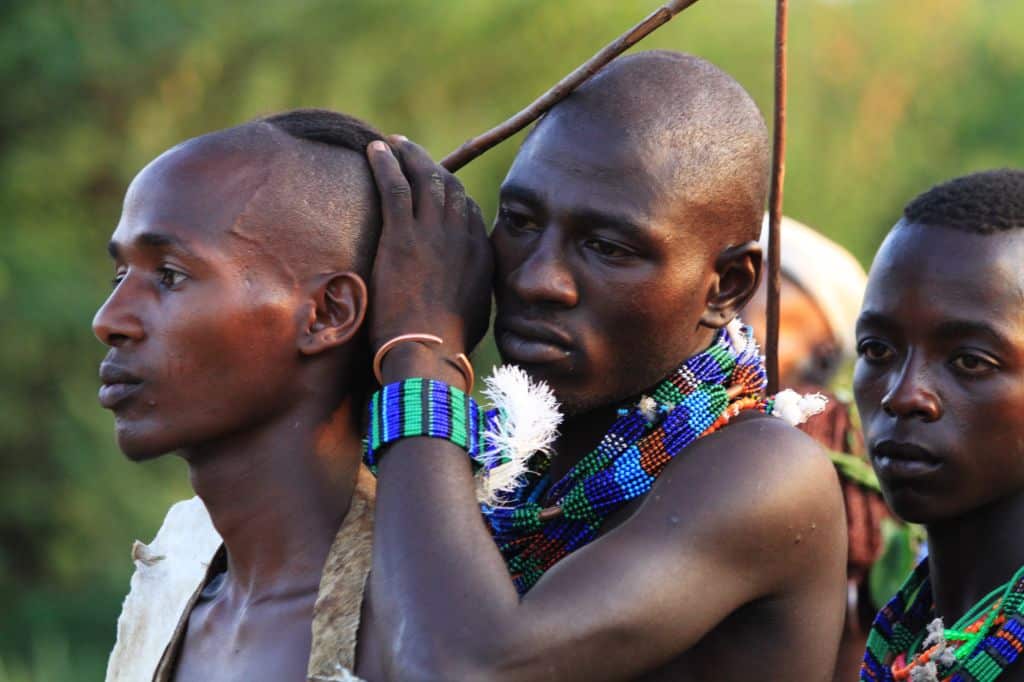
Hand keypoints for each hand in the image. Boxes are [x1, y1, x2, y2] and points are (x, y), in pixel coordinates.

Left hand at [366, 136, 492, 380]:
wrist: (428, 353)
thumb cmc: (446, 346)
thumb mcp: (472, 318)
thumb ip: (470, 297)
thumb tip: (464, 300)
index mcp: (481, 255)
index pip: (469, 211)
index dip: (451, 195)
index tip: (435, 188)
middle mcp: (462, 237)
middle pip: (450, 187)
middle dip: (431, 166)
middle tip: (413, 153)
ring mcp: (433, 234)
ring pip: (425, 179)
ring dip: (409, 156)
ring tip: (395, 143)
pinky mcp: (403, 237)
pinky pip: (395, 187)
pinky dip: (386, 164)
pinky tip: (375, 149)